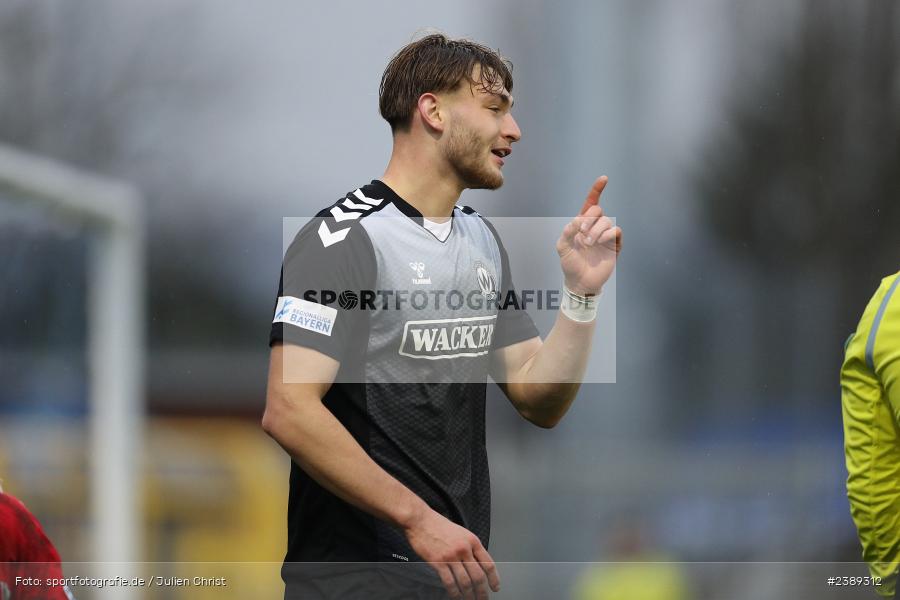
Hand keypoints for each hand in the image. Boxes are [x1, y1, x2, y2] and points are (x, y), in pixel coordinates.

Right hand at [403, 506, 499, 598]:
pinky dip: (454, 593)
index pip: (488, 563)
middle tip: (482, 599)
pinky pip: (449, 582)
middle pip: (478, 576)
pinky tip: (456, 596)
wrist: (420, 520)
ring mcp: (451, 556)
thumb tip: (477, 565)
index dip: (494, 579)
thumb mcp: (461, 533)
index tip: (495, 588)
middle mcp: (464, 549)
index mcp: (472, 541)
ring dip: (468, 595)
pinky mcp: (438, 562)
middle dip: (482, 592)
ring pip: (465, 582)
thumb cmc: (438, 525)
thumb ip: (470, 547)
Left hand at [556, 176, 622, 295]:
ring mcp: (605, 236)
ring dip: (596, 230)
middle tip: (581, 233)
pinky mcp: (614, 245)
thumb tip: (577, 220)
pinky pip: (616, 231)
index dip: (597, 190)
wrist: (580, 282)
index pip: (590, 204)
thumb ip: (567, 232)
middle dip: (589, 218)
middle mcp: (594, 227)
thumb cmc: (570, 265)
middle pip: (598, 210)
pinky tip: (600, 242)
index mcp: (581, 224)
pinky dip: (608, 233)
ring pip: (607, 220)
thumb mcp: (562, 248)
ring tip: (589, 243)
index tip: (604, 179)